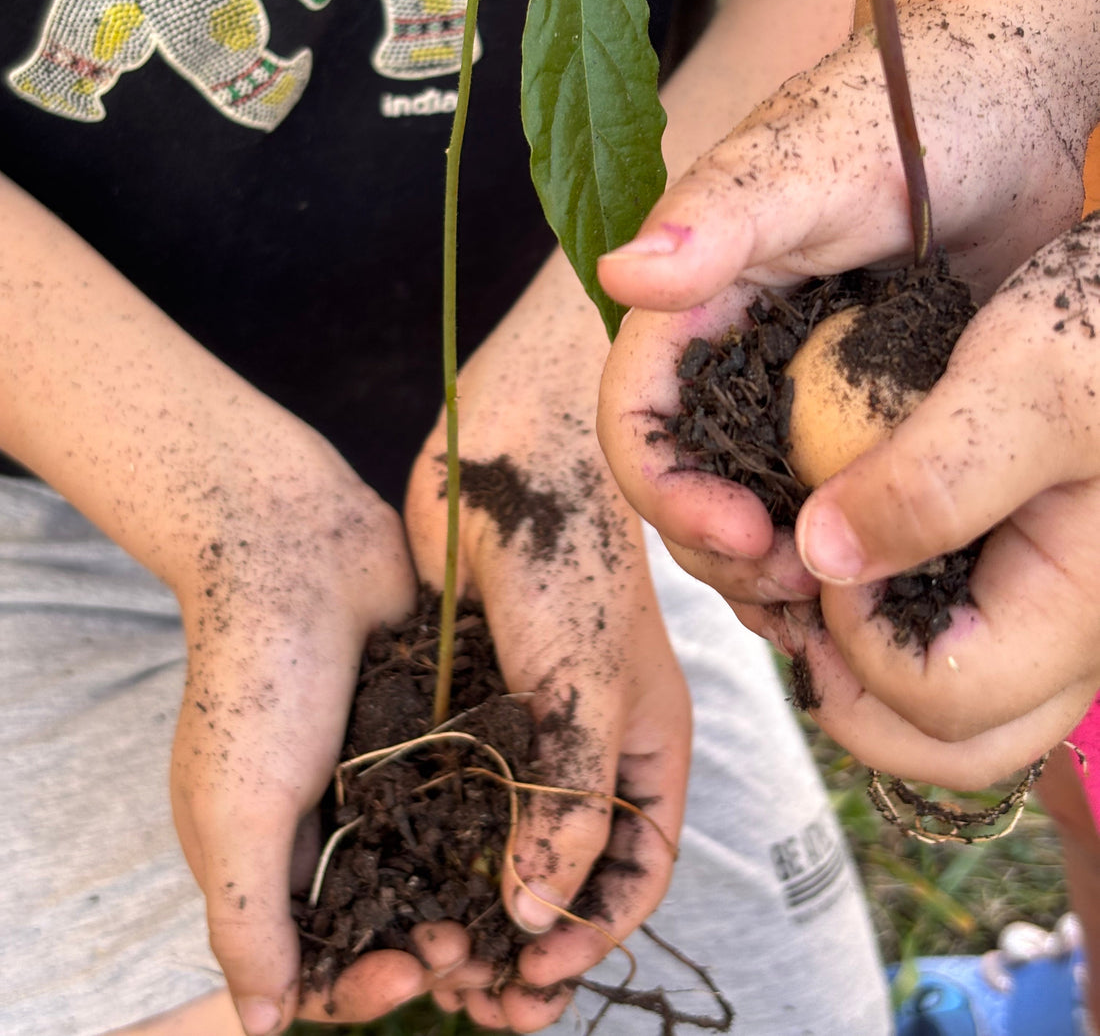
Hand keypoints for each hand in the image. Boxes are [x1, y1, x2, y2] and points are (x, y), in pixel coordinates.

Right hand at [166, 423, 455, 1034]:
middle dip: (423, 948)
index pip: (312, 959)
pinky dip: (483, 831)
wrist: (296, 547)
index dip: (358, 985)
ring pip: (428, 865)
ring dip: (464, 900)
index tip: (409, 973)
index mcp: (262, 854)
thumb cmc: (255, 681)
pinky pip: (458, 796)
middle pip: (380, 920)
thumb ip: (246, 919)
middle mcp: (321, 823)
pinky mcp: (421, 730)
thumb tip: (263, 1027)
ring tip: (506, 912)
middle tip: (468, 953)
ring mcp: (375, 776)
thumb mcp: (235, 812)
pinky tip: (524, 846)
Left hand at [405, 254, 690, 1032]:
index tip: (533, 978)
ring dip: (472, 903)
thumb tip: (532, 911)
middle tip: (475, 998)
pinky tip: (394, 877)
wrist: (504, 445)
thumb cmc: (572, 550)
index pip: (638, 867)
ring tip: (427, 959)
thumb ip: (570, 795)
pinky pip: (449, 787)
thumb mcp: (587, 681)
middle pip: (569, 871)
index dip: (594, 933)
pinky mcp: (460, 696)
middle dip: (530, 939)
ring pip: (502, 840)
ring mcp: (521, 720)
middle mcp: (586, 742)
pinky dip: (431, 841)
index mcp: (645, 740)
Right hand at [598, 16, 1095, 785]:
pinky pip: (833, 495)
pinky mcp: (864, 404)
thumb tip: (622, 273)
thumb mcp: (816, 158)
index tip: (742, 531)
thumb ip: (723, 213)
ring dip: (776, 567)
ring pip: (754, 502)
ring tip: (836, 610)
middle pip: (687, 482)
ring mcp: (799, 383)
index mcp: (695, 299)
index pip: (638, 418)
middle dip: (723, 548)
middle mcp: (733, 350)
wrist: (1009, 96)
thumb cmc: (911, 103)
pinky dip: (841, 547)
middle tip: (803, 588)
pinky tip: (881, 582)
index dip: (668, 490)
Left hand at [767, 214, 1099, 786]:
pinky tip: (843, 534)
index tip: (819, 541)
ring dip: (857, 660)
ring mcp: (1049, 611)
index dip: (854, 640)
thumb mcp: (1029, 385)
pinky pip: (948, 633)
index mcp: (1077, 612)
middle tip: (790, 591)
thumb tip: (823, 558)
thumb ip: (932, 483)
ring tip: (807, 566)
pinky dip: (884, 613)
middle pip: (941, 740)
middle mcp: (1068, 635)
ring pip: (943, 702)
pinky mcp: (1025, 569)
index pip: (939, 703)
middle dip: (843, 685)